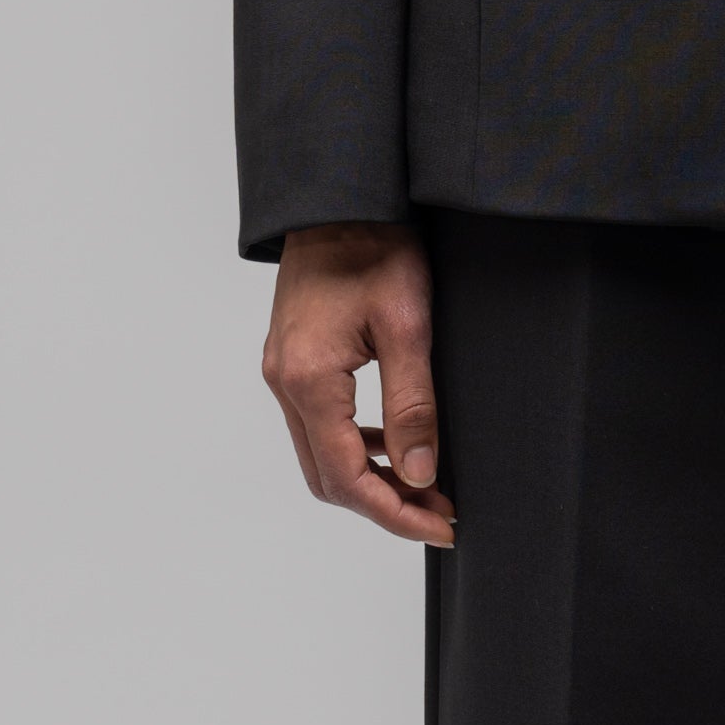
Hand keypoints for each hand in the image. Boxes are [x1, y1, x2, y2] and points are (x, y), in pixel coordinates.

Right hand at [262, 224, 453, 545]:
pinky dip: (357, 446)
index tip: (441, 526)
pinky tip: (398, 441)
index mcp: (308, 379)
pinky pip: (318, 424)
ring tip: (428, 484)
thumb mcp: (408, 326)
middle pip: (327, 477)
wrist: (339, 198)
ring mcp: (283, 371)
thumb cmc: (375, 247)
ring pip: (320, 454)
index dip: (395, 513)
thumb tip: (420, 474)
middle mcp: (284, 382)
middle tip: (440, 512)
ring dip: (371, 478)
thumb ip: (414, 405)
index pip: (347, 477)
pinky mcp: (293, 360)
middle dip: (384, 504)